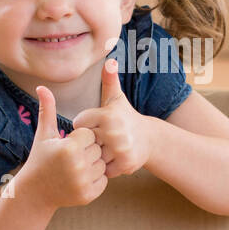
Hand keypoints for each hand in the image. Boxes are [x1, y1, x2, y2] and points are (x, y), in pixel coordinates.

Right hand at [20, 84, 106, 209]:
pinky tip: (80, 179)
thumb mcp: (43, 135)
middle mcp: (77, 165)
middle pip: (98, 149)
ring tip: (76, 169)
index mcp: (68, 147)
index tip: (68, 146)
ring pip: (102, 165)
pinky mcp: (88, 195)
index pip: (90, 134)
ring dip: (93, 166)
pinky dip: (95, 180)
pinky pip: (104, 181)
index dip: (79, 139)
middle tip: (72, 159)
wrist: (35, 193)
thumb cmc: (40, 160)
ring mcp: (83, 182)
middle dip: (88, 152)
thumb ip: (47, 109)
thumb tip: (42, 86)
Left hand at [72, 58, 151, 177]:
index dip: (85, 126)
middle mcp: (114, 132)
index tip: (95, 124)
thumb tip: (110, 60)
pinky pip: (104, 169)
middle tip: (103, 138)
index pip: (78, 124)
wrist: (149, 139)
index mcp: (107, 115)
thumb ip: (109, 79)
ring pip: (94, 157)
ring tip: (108, 148)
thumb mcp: (115, 98)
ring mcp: (120, 149)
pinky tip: (114, 158)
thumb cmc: (125, 117)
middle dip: (91, 142)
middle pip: (85, 142)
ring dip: (98, 155)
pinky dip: (107, 167)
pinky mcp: (125, 164)